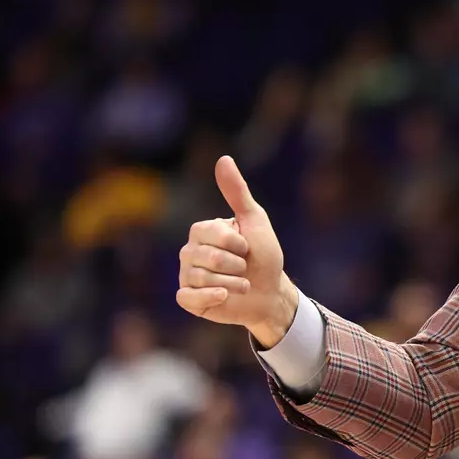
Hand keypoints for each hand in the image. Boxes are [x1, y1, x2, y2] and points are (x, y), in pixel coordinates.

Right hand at [177, 156, 298, 345]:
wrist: (270, 292)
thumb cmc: (263, 254)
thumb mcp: (254, 220)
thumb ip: (237, 192)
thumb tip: (223, 159)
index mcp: (202, 231)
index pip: (208, 233)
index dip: (234, 242)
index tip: (246, 247)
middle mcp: (190, 252)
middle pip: (206, 257)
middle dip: (235, 265)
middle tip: (245, 267)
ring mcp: (187, 276)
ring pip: (201, 279)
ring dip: (232, 283)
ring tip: (242, 283)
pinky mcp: (189, 300)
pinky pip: (188, 298)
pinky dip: (210, 297)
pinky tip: (225, 296)